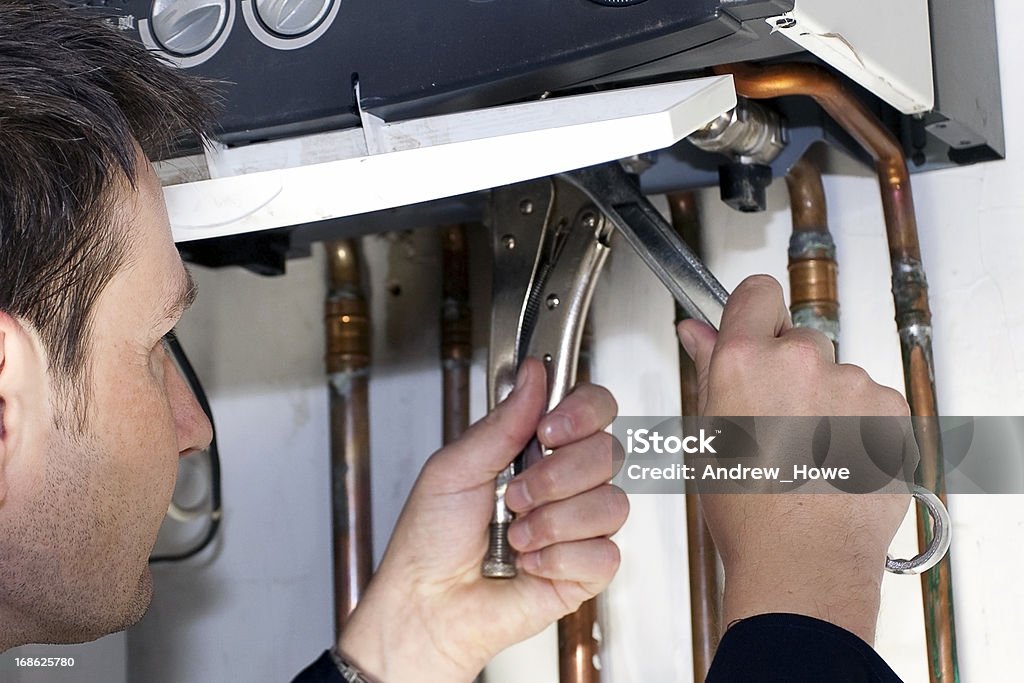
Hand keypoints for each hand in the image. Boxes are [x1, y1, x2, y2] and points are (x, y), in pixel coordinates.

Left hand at [338, 358, 626, 681]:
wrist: (426, 606)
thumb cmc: (430, 542)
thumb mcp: (453, 468)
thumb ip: (501, 422)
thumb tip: (534, 373)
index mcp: (534, 449)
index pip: (593, 409)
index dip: (584, 412)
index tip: (549, 430)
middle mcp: (564, 483)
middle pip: (610, 451)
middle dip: (556, 475)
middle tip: (515, 495)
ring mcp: (579, 527)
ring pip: (612, 503)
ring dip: (553, 522)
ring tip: (516, 536)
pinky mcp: (586, 571)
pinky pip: (605, 554)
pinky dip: (559, 558)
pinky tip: (530, 564)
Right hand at [677, 275, 911, 643]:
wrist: (802, 563)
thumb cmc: (748, 512)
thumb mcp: (709, 436)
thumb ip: (709, 368)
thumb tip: (697, 331)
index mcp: (746, 360)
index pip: (757, 293)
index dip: (753, 314)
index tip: (754, 334)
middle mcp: (801, 360)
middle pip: (798, 339)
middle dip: (788, 369)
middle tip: (776, 422)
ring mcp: (851, 383)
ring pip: (836, 374)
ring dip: (825, 400)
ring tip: (809, 454)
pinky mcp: (890, 410)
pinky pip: (870, 401)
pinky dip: (858, 424)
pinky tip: (837, 461)